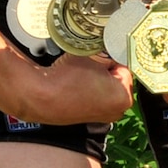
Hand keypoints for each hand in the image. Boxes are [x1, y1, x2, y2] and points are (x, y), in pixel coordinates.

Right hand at [0, 51, 132, 126]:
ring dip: (98, 77)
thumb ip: (107, 54)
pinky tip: (77, 81)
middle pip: (117, 79)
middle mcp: (117, 111)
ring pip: (106, 87)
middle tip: (92, 61)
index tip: (103, 52)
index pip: (125, 66)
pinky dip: (89, 87)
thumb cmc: (67, 78)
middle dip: (107, 69)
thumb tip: (110, 51)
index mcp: (123, 96)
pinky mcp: (89, 117)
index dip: (112, 56)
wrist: (41, 97)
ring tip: (83, 71)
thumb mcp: (92, 56)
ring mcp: (103, 116)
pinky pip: (95, 96)